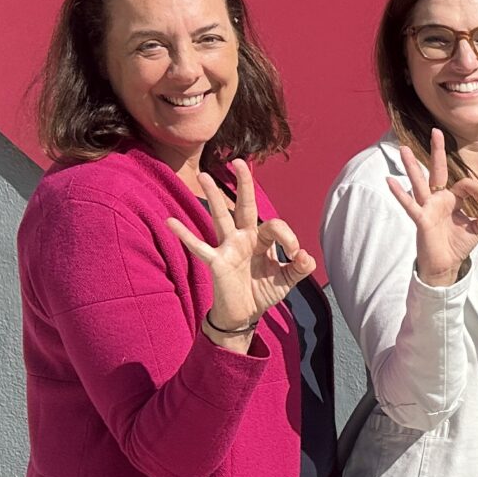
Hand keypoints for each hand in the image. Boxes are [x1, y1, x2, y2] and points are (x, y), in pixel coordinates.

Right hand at [167, 158, 315, 338]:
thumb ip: (300, 268)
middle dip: (243, 184)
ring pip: (220, 217)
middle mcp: (244, 238)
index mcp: (262, 240)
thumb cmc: (263, 292)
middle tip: (238, 161)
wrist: (244, 314)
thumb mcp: (287, 280)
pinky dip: (184, 234)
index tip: (296, 254)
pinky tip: (171, 221)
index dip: (289, 237)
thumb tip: (306, 256)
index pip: (276, 226)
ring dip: (213, 197)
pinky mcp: (216, 262)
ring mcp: (228, 247)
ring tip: (203, 176)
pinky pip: (198, 246)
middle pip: (244, 206)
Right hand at [387, 128, 477, 284]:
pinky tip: (390, 180)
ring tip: (403, 149)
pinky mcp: (421, 219)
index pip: (465, 184)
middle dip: (437, 151)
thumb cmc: (457, 245)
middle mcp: (438, 199)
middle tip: (436, 131)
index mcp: (452, 199)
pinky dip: (400, 193)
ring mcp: (427, 207)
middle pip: (437, 170)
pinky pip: (410, 204)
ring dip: (412, 166)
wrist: (445, 265)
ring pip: (419, 182)